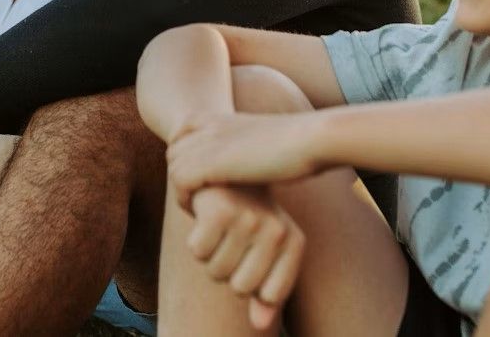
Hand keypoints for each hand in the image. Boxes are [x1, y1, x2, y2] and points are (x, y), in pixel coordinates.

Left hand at [167, 112, 323, 206]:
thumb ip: (246, 147)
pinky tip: (201, 213)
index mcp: (220, 116)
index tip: (200, 182)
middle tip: (197, 201)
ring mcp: (208, 141)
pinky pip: (180, 181)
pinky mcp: (211, 162)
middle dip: (181, 176)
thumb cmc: (299, 144)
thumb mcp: (264, 140)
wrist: (313, 139)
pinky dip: (185, 199)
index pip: (182, 135)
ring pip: (174, 168)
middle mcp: (210, 124)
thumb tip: (250, 161)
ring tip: (198, 211)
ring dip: (182, 191)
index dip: (186, 158)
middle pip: (175, 152)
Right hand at [185, 185, 304, 331]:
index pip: (270, 296)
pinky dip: (195, 240)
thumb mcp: (262, 252)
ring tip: (219, 228)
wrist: (223, 168)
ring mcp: (249, 220)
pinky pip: (198, 252)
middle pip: (240, 289)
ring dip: (209, 256)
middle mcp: (276, 231)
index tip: (250, 258)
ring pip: (216, 272)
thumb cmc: (245, 218)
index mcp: (293, 242)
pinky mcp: (220, 211)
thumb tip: (260, 325)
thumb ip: (264, 293)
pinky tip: (205, 218)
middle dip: (227, 271)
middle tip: (230, 241)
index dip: (251, 284)